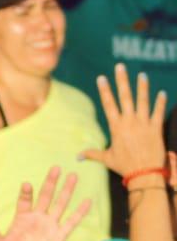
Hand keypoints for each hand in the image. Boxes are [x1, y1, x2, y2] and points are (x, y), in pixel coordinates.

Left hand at [0, 167, 91, 240]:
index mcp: (22, 218)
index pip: (25, 201)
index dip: (26, 193)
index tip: (26, 185)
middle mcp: (37, 218)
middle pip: (46, 196)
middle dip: (50, 182)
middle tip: (56, 167)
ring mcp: (49, 225)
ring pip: (60, 204)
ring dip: (67, 191)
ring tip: (73, 176)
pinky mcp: (60, 235)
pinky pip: (72, 221)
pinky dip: (80, 212)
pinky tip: (88, 200)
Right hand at [89, 63, 169, 178]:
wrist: (144, 173)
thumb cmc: (125, 166)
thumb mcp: (107, 159)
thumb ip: (92, 154)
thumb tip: (77, 157)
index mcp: (116, 127)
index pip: (109, 104)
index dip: (105, 90)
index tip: (102, 78)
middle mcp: (129, 122)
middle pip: (125, 97)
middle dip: (122, 81)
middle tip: (121, 67)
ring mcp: (144, 124)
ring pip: (143, 101)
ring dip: (143, 87)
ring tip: (142, 75)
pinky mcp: (156, 128)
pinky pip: (159, 112)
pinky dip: (161, 102)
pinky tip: (162, 93)